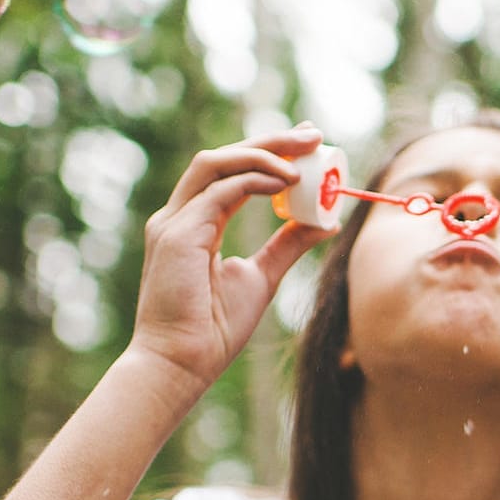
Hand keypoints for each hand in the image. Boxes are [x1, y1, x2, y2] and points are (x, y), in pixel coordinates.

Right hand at [125, 124, 334, 393]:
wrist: (182, 364)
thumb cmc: (214, 328)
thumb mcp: (262, 276)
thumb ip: (288, 244)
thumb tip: (325, 221)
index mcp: (195, 224)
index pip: (231, 172)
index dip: (268, 152)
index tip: (307, 144)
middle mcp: (179, 216)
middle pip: (224, 158)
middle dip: (270, 141)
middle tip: (312, 134)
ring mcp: (173, 223)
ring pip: (216, 164)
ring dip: (262, 153)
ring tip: (304, 156)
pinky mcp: (177, 235)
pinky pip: (219, 192)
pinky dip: (253, 180)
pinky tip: (286, 183)